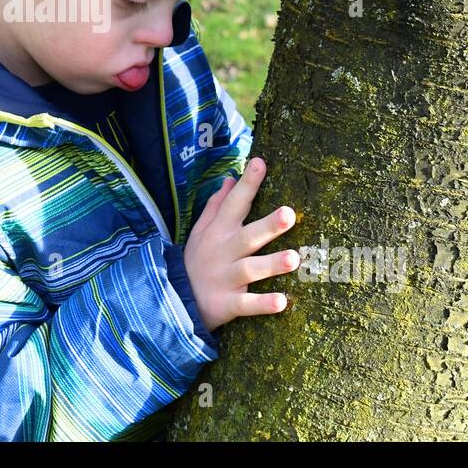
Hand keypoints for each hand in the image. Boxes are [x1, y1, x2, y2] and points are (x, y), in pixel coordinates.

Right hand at [183, 157, 298, 334]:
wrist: (173, 302)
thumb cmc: (196, 261)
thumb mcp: (200, 231)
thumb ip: (216, 206)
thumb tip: (231, 179)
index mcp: (218, 232)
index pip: (234, 203)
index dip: (247, 183)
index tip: (260, 162)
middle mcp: (223, 252)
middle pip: (248, 236)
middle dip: (268, 225)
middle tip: (289, 213)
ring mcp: (225, 279)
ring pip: (250, 269)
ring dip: (271, 264)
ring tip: (294, 258)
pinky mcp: (227, 304)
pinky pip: (246, 304)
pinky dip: (262, 304)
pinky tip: (282, 302)